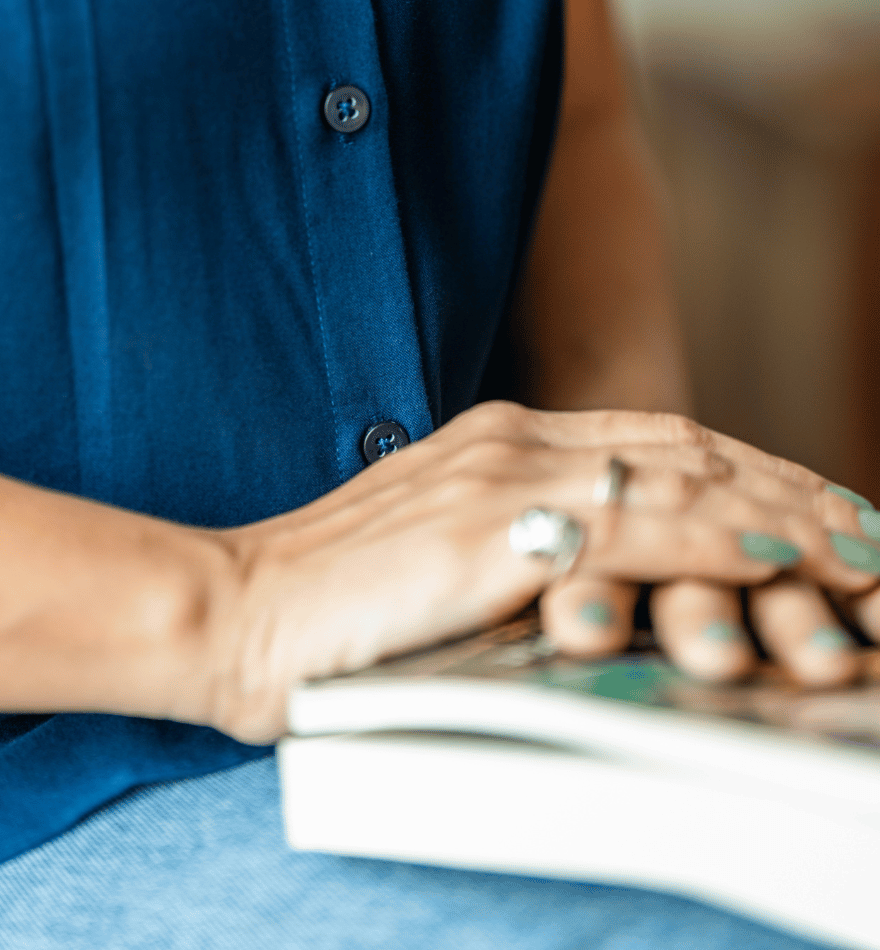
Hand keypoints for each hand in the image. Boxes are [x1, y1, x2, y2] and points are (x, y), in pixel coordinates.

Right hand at [206, 403, 879, 741]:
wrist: (233, 608)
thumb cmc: (326, 603)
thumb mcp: (438, 557)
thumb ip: (517, 548)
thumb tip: (597, 582)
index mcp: (497, 440)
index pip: (655, 441)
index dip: (746, 471)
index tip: (812, 507)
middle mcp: (511, 442)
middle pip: (686, 448)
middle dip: (787, 487)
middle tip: (865, 529)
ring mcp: (503, 479)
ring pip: (679, 483)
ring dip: (781, 516)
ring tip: (857, 551)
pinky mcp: (492, 535)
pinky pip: (636, 534)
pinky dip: (719, 547)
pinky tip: (778, 566)